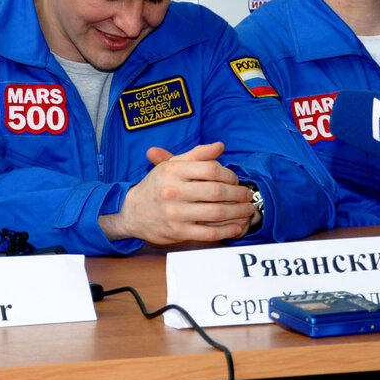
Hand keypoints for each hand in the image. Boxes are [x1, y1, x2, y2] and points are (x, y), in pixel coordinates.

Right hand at [98, 142, 256, 245]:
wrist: (132, 212)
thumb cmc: (156, 186)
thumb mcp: (171, 166)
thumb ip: (197, 155)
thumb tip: (220, 146)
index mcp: (173, 171)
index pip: (211, 169)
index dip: (230, 175)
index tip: (235, 180)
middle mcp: (173, 191)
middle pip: (217, 192)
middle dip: (238, 194)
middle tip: (248, 195)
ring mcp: (176, 213)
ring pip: (216, 213)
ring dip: (238, 212)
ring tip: (247, 210)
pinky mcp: (178, 232)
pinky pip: (209, 233)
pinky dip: (227, 230)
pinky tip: (236, 226)